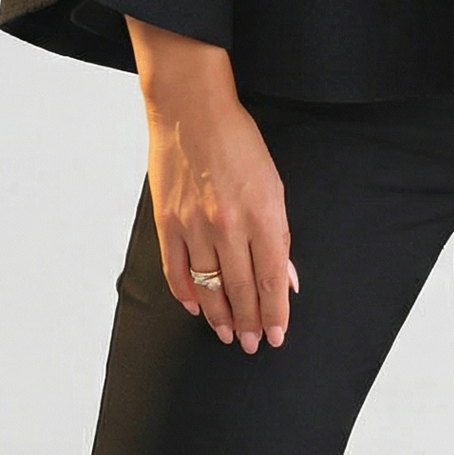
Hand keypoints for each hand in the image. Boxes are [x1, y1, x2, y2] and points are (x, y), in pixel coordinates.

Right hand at [144, 90, 298, 353]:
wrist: (191, 109)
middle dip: (250, 323)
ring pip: (209, 287)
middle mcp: (228, 225)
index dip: (276, 313)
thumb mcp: (273, 182)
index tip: (278, 334)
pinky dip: (186, 294)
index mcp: (262, 213)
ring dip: (220, 316)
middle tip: (252, 344)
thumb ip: (279, 233)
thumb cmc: (238, 140)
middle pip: (242, 290)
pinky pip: (176, 271)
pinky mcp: (167, 222)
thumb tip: (286, 277)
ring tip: (227, 334)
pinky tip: (196, 307)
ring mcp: (194, 226)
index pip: (272, 279)